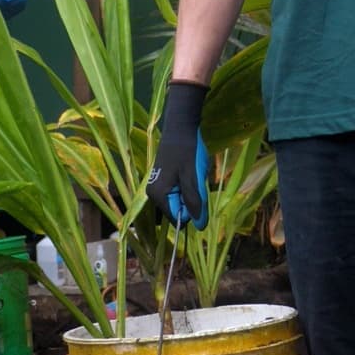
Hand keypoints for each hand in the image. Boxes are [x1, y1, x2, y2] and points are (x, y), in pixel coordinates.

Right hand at [147, 81, 209, 226]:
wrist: (181, 127)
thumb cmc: (187, 152)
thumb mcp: (193, 179)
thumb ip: (196, 203)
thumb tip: (200, 226)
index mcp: (158, 196)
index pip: (179, 219)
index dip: (193, 209)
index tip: (197, 191)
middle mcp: (154, 194)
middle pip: (180, 209)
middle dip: (192, 198)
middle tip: (196, 179)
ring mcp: (157, 186)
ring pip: (182, 199)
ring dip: (192, 190)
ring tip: (192, 172)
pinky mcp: (163, 180)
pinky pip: (180, 190)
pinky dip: (189, 183)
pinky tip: (190, 169)